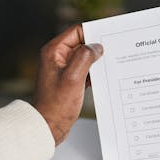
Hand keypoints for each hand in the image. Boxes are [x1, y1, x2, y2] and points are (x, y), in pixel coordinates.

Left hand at [33, 25, 102, 145]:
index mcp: (54, 52)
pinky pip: (84, 70)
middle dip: (96, 48)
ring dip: (96, 61)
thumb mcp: (73, 78)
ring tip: (109, 66)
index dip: (93, 33)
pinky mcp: (68, 81)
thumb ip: (85, 57)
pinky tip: (101, 79)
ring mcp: (63, 70)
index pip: (77, 31)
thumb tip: (96, 47)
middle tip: (112, 52)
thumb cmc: (55, 106)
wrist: (48, 127)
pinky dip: (93, 73)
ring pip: (84, 57)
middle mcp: (57, 58)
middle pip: (82, 43)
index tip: (108, 38)